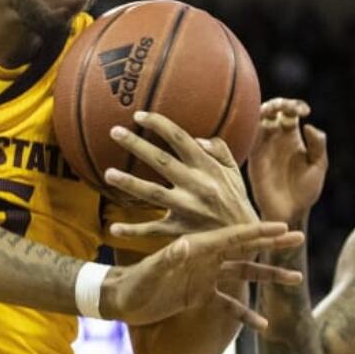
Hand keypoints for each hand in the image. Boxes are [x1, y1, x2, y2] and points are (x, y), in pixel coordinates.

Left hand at [102, 220, 303, 328]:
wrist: (119, 299)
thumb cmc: (132, 283)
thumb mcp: (150, 271)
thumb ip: (168, 259)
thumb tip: (184, 244)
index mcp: (195, 249)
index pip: (231, 237)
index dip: (256, 231)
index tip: (281, 225)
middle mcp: (204, 260)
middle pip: (244, 250)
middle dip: (271, 245)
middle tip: (299, 237)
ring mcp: (204, 278)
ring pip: (244, 275)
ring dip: (268, 276)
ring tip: (296, 278)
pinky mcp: (199, 296)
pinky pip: (228, 305)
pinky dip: (245, 314)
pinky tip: (263, 325)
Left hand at [104, 111, 257, 238]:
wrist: (247, 238)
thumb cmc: (235, 199)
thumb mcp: (234, 171)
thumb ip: (219, 150)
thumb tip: (197, 138)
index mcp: (208, 168)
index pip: (181, 139)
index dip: (160, 125)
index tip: (138, 115)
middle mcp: (197, 185)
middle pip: (162, 161)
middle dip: (137, 145)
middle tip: (114, 131)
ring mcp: (188, 209)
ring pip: (154, 194)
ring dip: (130, 183)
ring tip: (108, 174)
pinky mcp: (182, 231)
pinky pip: (154, 230)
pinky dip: (134, 230)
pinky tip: (114, 228)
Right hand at [248, 98, 326, 227]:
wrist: (290, 211)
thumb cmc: (306, 191)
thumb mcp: (319, 166)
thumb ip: (317, 145)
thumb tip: (307, 125)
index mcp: (292, 138)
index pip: (290, 113)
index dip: (296, 106)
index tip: (305, 111)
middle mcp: (276, 139)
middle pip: (272, 112)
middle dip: (278, 103)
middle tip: (287, 107)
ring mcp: (263, 148)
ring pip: (258, 121)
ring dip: (265, 111)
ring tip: (274, 109)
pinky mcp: (254, 158)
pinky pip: (251, 138)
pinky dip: (255, 128)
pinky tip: (265, 124)